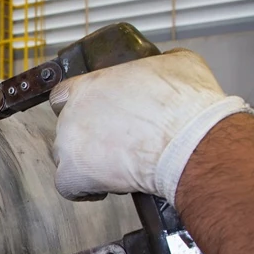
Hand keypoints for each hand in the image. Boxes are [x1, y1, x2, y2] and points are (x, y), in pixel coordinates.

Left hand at [48, 48, 253, 203]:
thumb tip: (165, 65)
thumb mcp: (178, 64)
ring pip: (66, 157)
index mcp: (88, 86)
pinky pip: (68, 187)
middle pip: (67, 128)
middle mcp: (72, 114)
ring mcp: (69, 145)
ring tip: (117, 165)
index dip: (78, 107)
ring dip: (87, 162)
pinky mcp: (74, 175)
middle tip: (117, 142)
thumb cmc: (186, 106)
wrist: (190, 142)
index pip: (63, 95)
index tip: (95, 115)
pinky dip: (85, 190)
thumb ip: (158, 65)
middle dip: (89, 136)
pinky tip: (104, 186)